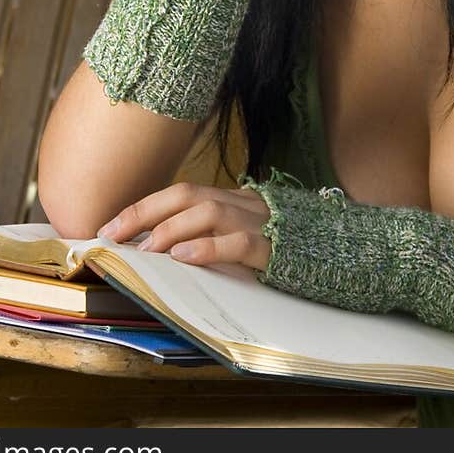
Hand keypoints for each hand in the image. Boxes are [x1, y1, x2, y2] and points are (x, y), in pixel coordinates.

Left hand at [98, 181, 271, 271]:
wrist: (345, 252)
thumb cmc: (287, 250)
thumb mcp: (244, 237)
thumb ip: (212, 237)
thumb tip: (161, 250)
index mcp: (234, 200)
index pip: (180, 193)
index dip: (142, 208)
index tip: (108, 227)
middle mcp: (244, 204)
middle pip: (187, 194)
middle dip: (145, 213)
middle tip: (114, 235)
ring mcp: (262, 222)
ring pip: (210, 213)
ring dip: (172, 230)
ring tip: (147, 249)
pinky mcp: (277, 248)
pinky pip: (240, 242)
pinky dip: (209, 248)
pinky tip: (185, 259)